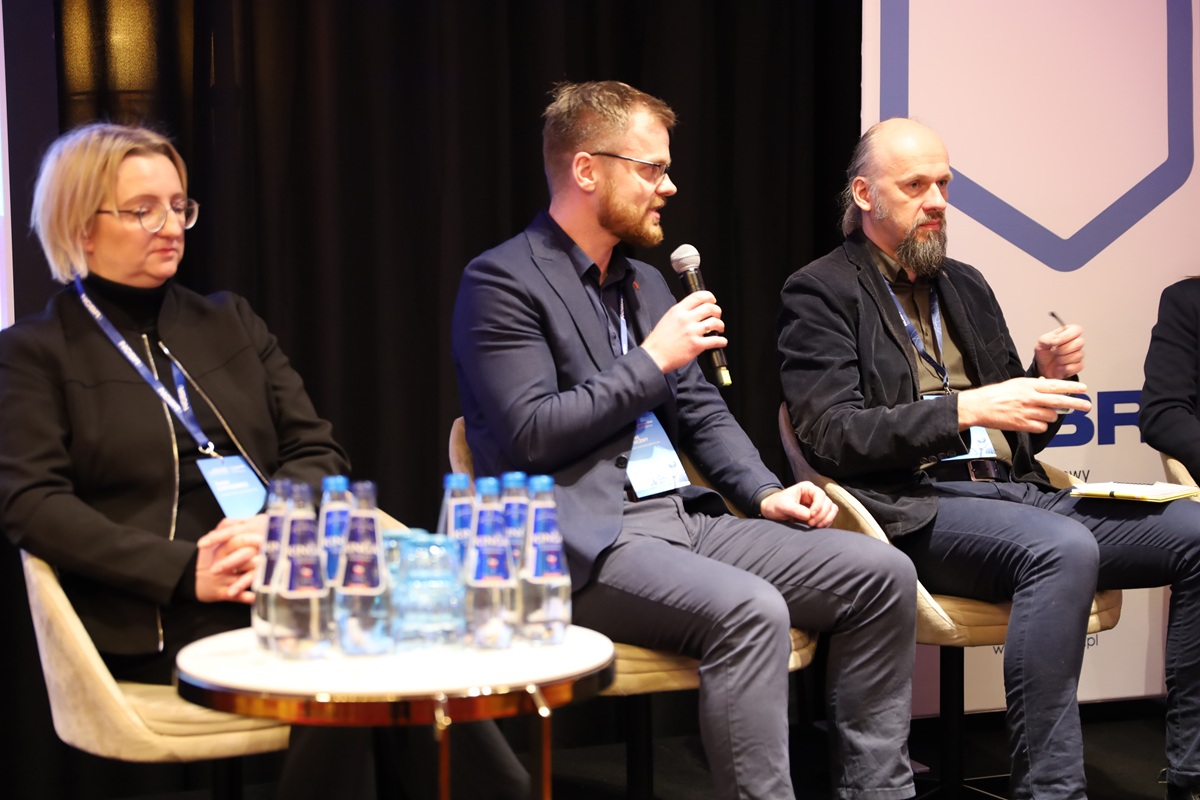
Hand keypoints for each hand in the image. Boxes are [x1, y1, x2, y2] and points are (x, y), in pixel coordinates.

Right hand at [194, 515, 265, 603]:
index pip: (235, 541)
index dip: (251, 538)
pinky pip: (236, 596)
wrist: (189, 577)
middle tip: (272, 555)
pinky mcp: (221, 594)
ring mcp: (222, 580)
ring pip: (239, 577)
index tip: (266, 536)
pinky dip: (246, 597)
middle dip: (255, 555)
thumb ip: (225, 527)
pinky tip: (257, 597)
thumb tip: (240, 518)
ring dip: (253, 576)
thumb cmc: (206, 557)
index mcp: (220, 549)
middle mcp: (221, 564)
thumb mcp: (212, 541)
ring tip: (268, 574)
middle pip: (239, 558)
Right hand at [640, 291, 726, 373]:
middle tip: (717, 316)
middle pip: (710, 308)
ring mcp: (692, 332)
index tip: (713, 300)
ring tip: (719, 328)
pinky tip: (721, 341)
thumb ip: (680, 314)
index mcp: (678, 311)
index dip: (709, 297)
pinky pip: (716, 340)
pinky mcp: (696, 345)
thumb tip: (694, 311)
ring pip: (715, 322)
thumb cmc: (658, 341)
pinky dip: (722, 341)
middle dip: (717, 311)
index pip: (698, 296)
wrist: (654, 356)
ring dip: (721, 325)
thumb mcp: (667, 319)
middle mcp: (686, 319)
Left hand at [759, 482, 838, 528]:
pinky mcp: (818, 514)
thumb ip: (796, 510)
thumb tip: (809, 516)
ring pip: (831, 510)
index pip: (820, 495)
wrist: (771, 511)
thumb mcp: (783, 506)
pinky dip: (826, 523)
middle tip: (811, 524)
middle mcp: (814, 495)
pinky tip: (817, 527)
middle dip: (822, 515)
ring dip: (826, 519)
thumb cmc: (776, 504)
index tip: (811, 515)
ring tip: (815, 526)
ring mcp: (817, 504)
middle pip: (828, 503)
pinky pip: (828, 517)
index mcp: (807, 488)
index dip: (818, 506)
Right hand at [957, 377, 1090, 432]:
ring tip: (1041, 414)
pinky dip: (1041, 426)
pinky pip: (1041, 427)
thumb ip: (1033, 386)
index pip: (1055, 386)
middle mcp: (1030, 398)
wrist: (979, 406)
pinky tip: (1033, 422)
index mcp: (1029, 385)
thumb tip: (1048, 387)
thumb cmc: (996, 394)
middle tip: (1087, 406)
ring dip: (1051, 416)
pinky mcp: (1022, 424)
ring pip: (1051, 416)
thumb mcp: (1016, 384)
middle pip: (1059, 401)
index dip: (1071, 388)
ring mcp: (1027, 412)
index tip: (1083, 389)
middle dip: (1076, 404)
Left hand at [1035, 323, 1084, 378]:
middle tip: (1054, 352)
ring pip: (1078, 355)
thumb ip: (1049, 339)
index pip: (1076, 329)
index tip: (1055, 342)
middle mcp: (1076, 343)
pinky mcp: (1078, 366)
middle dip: (1063, 349)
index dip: (1066, 336)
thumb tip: (1056, 340)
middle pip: (1079, 342)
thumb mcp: (1041, 342)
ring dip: (1062, 359)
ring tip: (1056, 360)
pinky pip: (1076, 366)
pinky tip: (1059, 367)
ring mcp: (1078, 355)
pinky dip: (1065, 368)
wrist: (1042, 367)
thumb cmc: (1044, 352)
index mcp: (1068, 333)